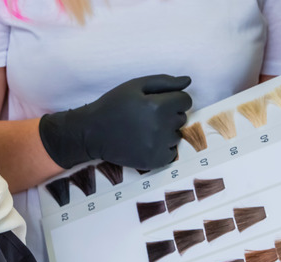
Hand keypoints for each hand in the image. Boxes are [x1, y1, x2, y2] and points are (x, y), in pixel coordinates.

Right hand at [38, 75, 192, 169]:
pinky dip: (163, 148)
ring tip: (145, 130)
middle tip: (148, 116)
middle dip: (170, 115)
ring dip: (166, 132)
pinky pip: (171, 153)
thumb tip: (188, 81)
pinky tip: (146, 143)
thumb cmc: (113, 105)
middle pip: (182, 118)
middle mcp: (162, 127)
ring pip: (177, 135)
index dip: (173, 99)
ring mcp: (158, 146)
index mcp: (159, 106)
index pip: (185, 100)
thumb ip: (164, 81)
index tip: (158, 102)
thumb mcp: (135, 86)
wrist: (92, 133)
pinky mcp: (154, 161)